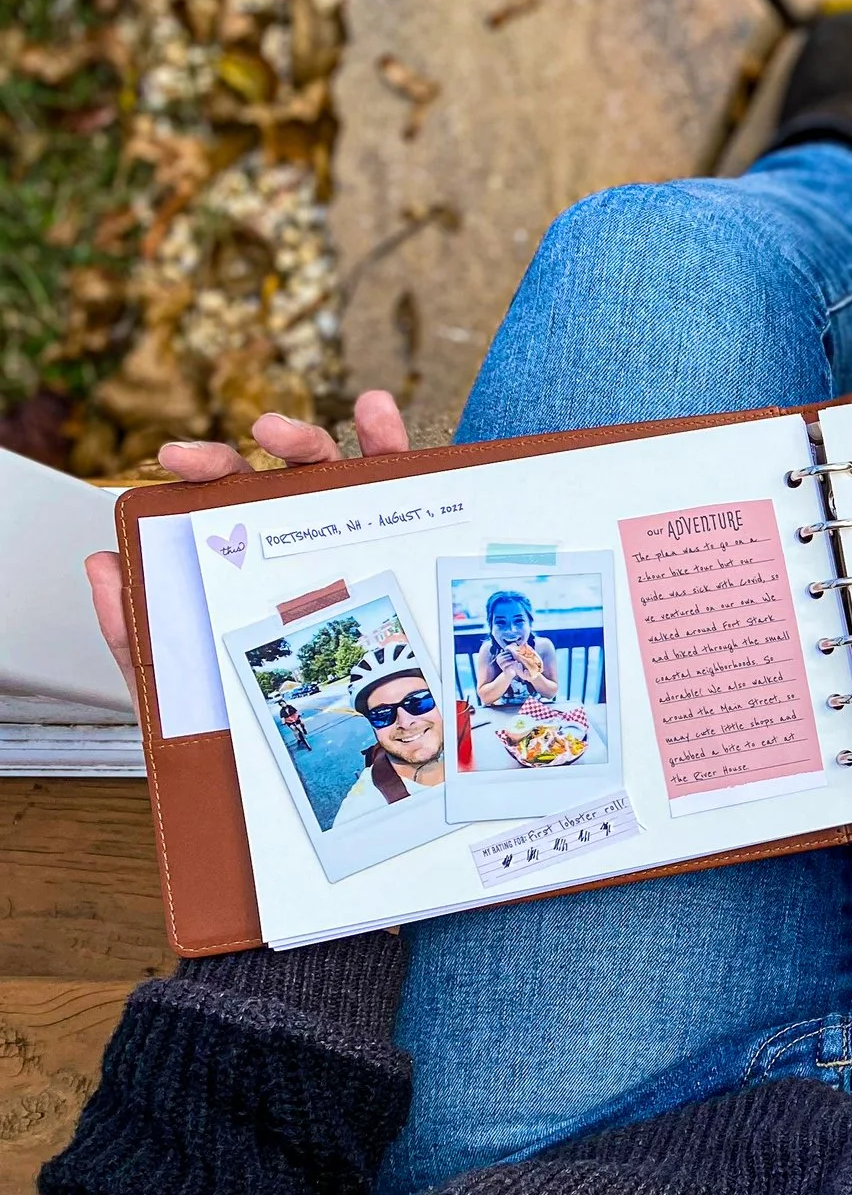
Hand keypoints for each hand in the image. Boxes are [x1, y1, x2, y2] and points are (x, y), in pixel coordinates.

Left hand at [83, 392, 412, 712]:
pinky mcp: (404, 542)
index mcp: (250, 564)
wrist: (302, 778)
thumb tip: (104, 566)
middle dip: (242, 454)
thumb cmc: (248, 726)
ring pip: (336, 472)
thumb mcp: (180, 686)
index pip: (225, 504)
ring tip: (281, 432)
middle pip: (276, 478)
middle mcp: (300, 542)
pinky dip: (389, 441)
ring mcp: (352, 538)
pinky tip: (378, 417)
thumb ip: (134, 634)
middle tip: (218, 457)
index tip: (175, 460)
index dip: (203, 473)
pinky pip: (402, 488)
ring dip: (311, 440)